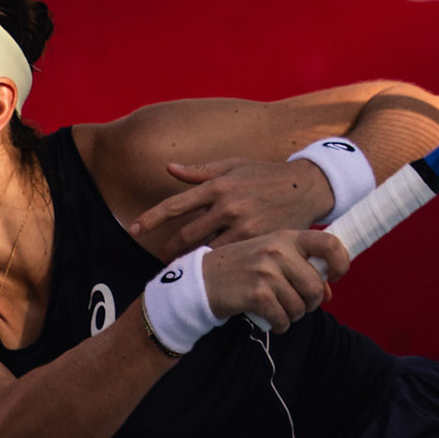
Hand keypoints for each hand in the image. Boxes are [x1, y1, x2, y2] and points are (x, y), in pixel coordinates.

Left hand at [128, 157, 334, 255]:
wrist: (305, 187)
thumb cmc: (265, 175)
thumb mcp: (233, 166)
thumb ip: (200, 172)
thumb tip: (169, 168)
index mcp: (217, 185)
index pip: (175, 204)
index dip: (150, 219)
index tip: (133, 230)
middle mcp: (227, 206)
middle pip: (187, 235)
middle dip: (170, 250)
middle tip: (163, 258)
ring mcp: (244, 225)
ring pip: (207, 250)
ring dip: (193, 261)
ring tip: (185, 268)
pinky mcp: (259, 240)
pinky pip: (232, 258)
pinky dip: (220, 265)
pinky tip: (213, 272)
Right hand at [201, 230, 349, 333]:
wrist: (201, 280)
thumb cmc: (241, 270)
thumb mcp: (271, 259)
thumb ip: (301, 270)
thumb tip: (329, 293)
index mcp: (285, 237)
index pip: (329, 243)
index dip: (341, 262)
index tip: (335, 276)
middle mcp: (278, 250)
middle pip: (316, 286)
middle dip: (310, 302)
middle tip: (296, 303)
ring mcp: (267, 271)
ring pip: (301, 306)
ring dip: (293, 315)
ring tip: (278, 309)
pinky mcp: (257, 293)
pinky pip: (283, 319)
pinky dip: (280, 325)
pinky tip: (271, 320)